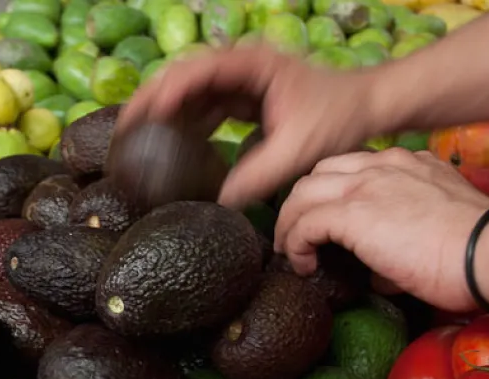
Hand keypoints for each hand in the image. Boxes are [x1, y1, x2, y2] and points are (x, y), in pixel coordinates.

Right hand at [117, 45, 387, 207]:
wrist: (366, 108)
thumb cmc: (339, 118)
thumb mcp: (299, 151)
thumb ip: (260, 176)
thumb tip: (220, 203)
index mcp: (254, 65)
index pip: (200, 70)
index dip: (170, 90)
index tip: (148, 115)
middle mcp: (240, 68)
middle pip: (183, 78)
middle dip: (151, 101)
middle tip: (122, 131)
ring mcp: (239, 83)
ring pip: (188, 94)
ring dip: (161, 115)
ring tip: (132, 142)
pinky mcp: (240, 101)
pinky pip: (202, 111)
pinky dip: (182, 128)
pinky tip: (165, 149)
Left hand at [274, 148, 488, 311]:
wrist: (488, 252)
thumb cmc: (473, 251)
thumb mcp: (436, 230)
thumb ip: (402, 239)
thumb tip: (381, 274)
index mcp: (404, 164)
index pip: (349, 168)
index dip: (328, 195)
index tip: (322, 223)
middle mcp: (382, 166)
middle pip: (317, 174)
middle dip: (302, 204)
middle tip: (297, 235)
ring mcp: (365, 185)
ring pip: (302, 193)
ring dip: (290, 223)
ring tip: (290, 251)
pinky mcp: (352, 213)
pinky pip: (304, 224)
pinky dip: (295, 245)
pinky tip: (303, 266)